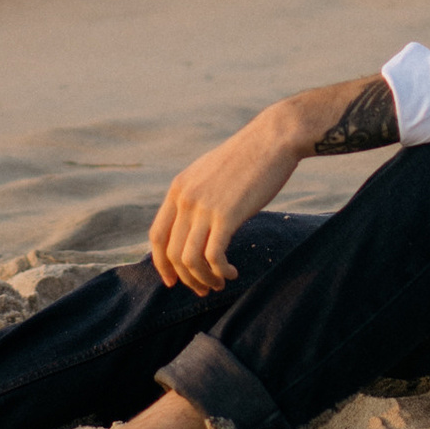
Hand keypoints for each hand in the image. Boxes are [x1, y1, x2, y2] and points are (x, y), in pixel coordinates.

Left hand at [148, 106, 311, 295]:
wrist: (273, 139)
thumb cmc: (247, 158)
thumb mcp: (209, 173)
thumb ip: (196, 196)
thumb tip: (193, 225)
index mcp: (178, 188)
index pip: (157, 236)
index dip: (161, 263)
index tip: (173, 281)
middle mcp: (185, 198)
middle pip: (173, 253)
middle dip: (186, 279)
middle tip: (204, 289)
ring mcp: (205, 206)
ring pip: (190, 260)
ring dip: (204, 279)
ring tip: (220, 283)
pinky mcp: (227, 215)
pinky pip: (214, 256)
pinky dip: (220, 272)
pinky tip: (233, 273)